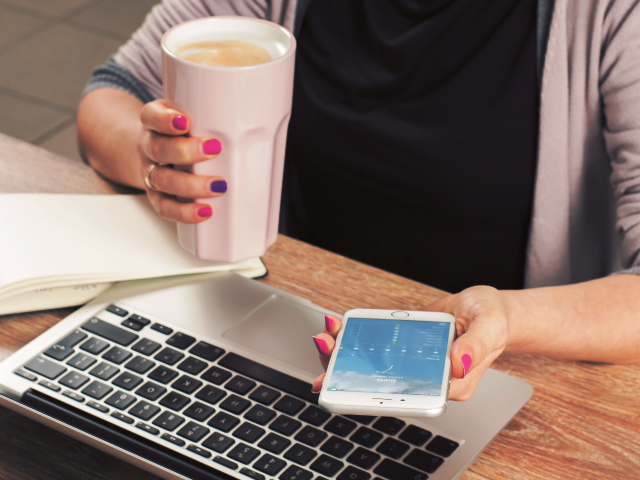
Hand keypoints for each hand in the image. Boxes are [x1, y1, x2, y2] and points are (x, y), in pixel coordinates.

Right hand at [138, 99, 226, 222]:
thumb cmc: (182, 133)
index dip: (165, 120)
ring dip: (190, 185)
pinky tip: (204, 211)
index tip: (185, 122)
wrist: (156, 151)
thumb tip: (255, 113)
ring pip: (163, 180)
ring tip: (217, 186)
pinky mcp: (157, 196)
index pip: (151, 116)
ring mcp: (151, 172)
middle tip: (213, 150)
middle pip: (159, 149)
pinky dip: (184, 212)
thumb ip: (211, 114)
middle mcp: (149, 146)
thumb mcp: (191, 114)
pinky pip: (165, 207)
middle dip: (186, 151)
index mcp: (154, 122)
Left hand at [311, 286, 510, 400]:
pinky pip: (379, 347)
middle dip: (347, 368)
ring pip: (375, 365)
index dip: (373, 393)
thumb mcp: (489, 326)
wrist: (488, 308)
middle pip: (382, 383)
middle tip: (325, 345)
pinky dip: (358, 339)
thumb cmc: (493, 319)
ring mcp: (415, 364)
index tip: (345, 381)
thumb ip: (476, 345)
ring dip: (347, 352)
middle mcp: (428, 379)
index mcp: (449, 385)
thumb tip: (457, 362)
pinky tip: (341, 328)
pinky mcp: (406, 348)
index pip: (406, 395)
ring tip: (326, 335)